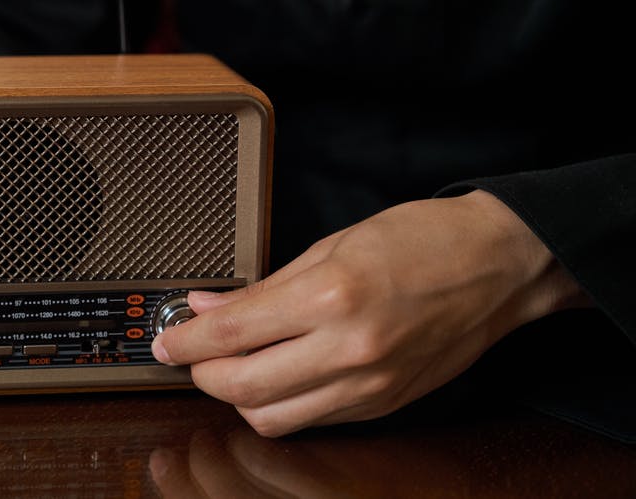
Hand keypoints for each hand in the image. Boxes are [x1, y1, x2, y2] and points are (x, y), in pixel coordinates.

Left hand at [152, 189, 585, 436]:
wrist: (498, 264)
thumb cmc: (421, 241)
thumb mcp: (330, 246)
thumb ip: (263, 286)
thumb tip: (207, 307)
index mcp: (331, 296)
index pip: (230, 334)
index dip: (182, 341)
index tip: (163, 340)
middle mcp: (349, 349)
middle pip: (241, 389)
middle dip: (201, 375)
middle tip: (190, 354)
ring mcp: (369, 384)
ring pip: (272, 418)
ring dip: (238, 396)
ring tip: (234, 365)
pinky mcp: (383, 404)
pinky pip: (312, 420)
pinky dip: (281, 403)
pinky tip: (276, 375)